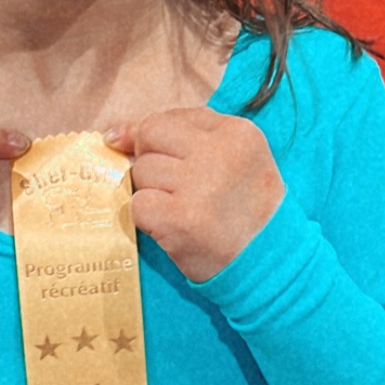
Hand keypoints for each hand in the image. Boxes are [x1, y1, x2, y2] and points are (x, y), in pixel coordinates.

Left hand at [105, 108, 284, 282]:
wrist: (271, 265)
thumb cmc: (244, 208)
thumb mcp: (229, 157)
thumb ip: (176, 133)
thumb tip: (114, 135)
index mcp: (237, 131)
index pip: (169, 119)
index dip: (163, 145)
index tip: (182, 166)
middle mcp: (219, 152)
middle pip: (149, 137)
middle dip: (153, 162)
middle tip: (180, 189)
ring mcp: (199, 185)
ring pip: (141, 171)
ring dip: (154, 193)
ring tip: (185, 210)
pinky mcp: (180, 218)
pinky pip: (138, 204)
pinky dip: (149, 219)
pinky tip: (174, 227)